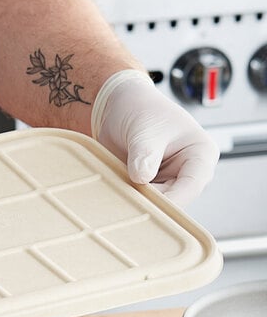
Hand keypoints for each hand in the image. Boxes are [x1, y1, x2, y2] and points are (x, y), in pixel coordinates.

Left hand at [91, 70, 219, 206]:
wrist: (119, 109)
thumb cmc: (140, 110)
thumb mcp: (143, 130)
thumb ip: (144, 154)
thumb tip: (142, 178)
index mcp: (200, 154)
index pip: (192, 186)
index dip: (172, 200)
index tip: (150, 207)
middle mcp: (188, 172)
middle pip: (174, 200)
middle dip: (151, 203)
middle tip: (126, 201)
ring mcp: (168, 182)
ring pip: (157, 205)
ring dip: (138, 202)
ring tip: (119, 192)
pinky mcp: (150, 188)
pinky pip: (142, 202)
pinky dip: (129, 200)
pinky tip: (116, 193)